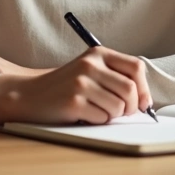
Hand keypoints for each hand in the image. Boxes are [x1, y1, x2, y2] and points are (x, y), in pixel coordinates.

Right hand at [0, 47, 152, 125]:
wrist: (29, 94)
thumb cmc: (65, 86)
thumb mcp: (90, 70)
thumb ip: (115, 77)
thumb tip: (146, 101)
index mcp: (98, 53)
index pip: (136, 68)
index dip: (144, 88)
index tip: (142, 102)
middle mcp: (90, 65)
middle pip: (130, 90)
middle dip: (131, 107)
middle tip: (121, 112)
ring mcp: (81, 83)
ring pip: (118, 107)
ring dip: (112, 115)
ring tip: (98, 110)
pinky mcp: (73, 102)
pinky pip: (102, 118)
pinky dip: (98, 121)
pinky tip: (84, 114)